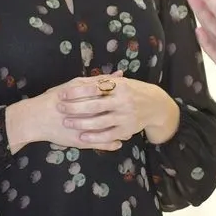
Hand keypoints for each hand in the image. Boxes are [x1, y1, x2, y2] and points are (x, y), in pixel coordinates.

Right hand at [6, 75, 126, 153]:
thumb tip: (115, 76)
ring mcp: (87, 126)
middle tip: (135, 113)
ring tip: (130, 130)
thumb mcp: (74, 86)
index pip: (112, 96)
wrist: (36, 118)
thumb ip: (94, 82)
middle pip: (114, 113)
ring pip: (111, 130)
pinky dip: (111, 143)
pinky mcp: (82, 140)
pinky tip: (117, 143)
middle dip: (125, 114)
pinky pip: (101, 143)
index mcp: (88, 96)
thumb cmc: (54, 99)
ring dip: (121, 130)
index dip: (123, 97)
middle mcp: (89, 111)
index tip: (132, 97)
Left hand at [56, 71, 180, 146]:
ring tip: (67, 122)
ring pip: (100, 121)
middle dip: (75, 107)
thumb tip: (82, 79)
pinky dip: (95, 136)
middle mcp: (122, 101)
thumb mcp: (121, 82)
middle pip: (94, 105)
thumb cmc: (133, 91)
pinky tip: (82, 136)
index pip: (94, 88)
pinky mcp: (127, 129)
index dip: (77, 91)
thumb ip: (103, 81)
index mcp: (119, 86)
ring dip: (81, 122)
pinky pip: (108, 135)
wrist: (155, 105)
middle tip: (60, 107)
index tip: (62, 93)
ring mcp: (125, 116)